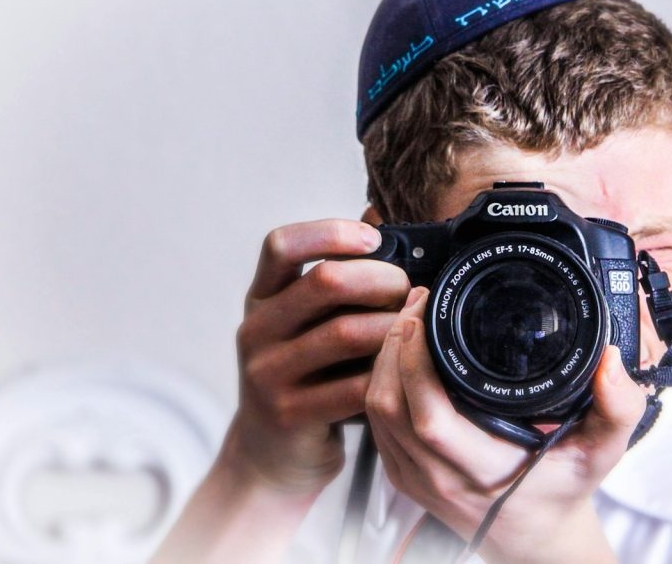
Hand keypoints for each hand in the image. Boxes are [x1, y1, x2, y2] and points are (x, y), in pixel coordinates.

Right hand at [223, 219, 410, 493]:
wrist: (275, 453)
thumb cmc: (308, 375)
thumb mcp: (308, 323)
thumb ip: (337, 279)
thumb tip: (378, 218)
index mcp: (262, 297)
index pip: (281, 244)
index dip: (331, 232)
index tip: (373, 239)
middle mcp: (257, 330)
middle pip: (326, 282)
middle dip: (382, 279)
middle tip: (409, 291)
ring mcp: (268, 374)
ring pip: (347, 332)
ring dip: (394, 327)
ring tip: (414, 329)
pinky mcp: (289, 414)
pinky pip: (354, 385)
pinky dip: (387, 373)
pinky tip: (402, 371)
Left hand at [365, 288, 646, 563]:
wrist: (536, 539)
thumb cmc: (563, 491)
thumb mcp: (602, 452)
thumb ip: (618, 408)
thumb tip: (610, 361)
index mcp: (483, 470)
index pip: (427, 416)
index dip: (414, 362)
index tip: (425, 316)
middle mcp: (440, 478)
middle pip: (388, 404)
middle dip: (394, 344)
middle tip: (418, 303)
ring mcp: (415, 480)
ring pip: (374, 410)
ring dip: (383, 359)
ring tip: (410, 318)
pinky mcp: (402, 475)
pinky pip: (375, 422)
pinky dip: (380, 380)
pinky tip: (400, 353)